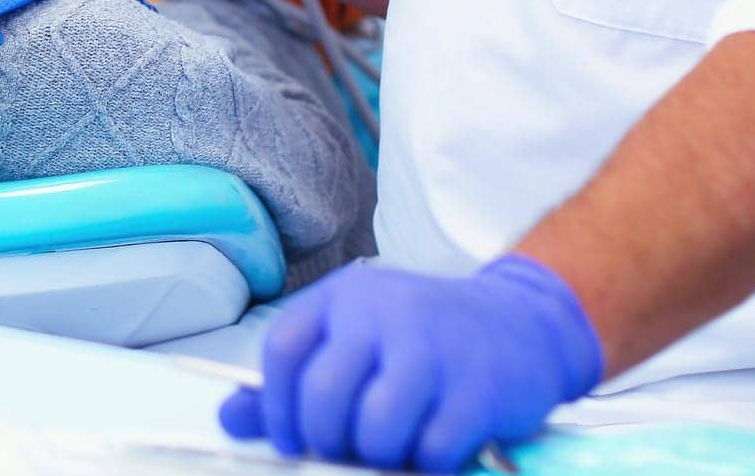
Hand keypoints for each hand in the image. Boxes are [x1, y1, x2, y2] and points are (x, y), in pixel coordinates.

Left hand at [219, 257, 602, 471]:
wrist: (523, 323)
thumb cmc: (426, 339)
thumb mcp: (360, 340)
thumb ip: (295, 381)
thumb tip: (230, 420)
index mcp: (346, 296)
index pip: (283, 350)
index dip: (276, 408)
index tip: (292, 439)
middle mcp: (384, 312)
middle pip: (323, 396)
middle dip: (328, 440)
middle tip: (349, 447)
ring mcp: (433, 347)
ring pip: (374, 428)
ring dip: (379, 454)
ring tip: (396, 443)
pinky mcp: (477, 388)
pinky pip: (430, 449)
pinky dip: (428, 462)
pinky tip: (437, 442)